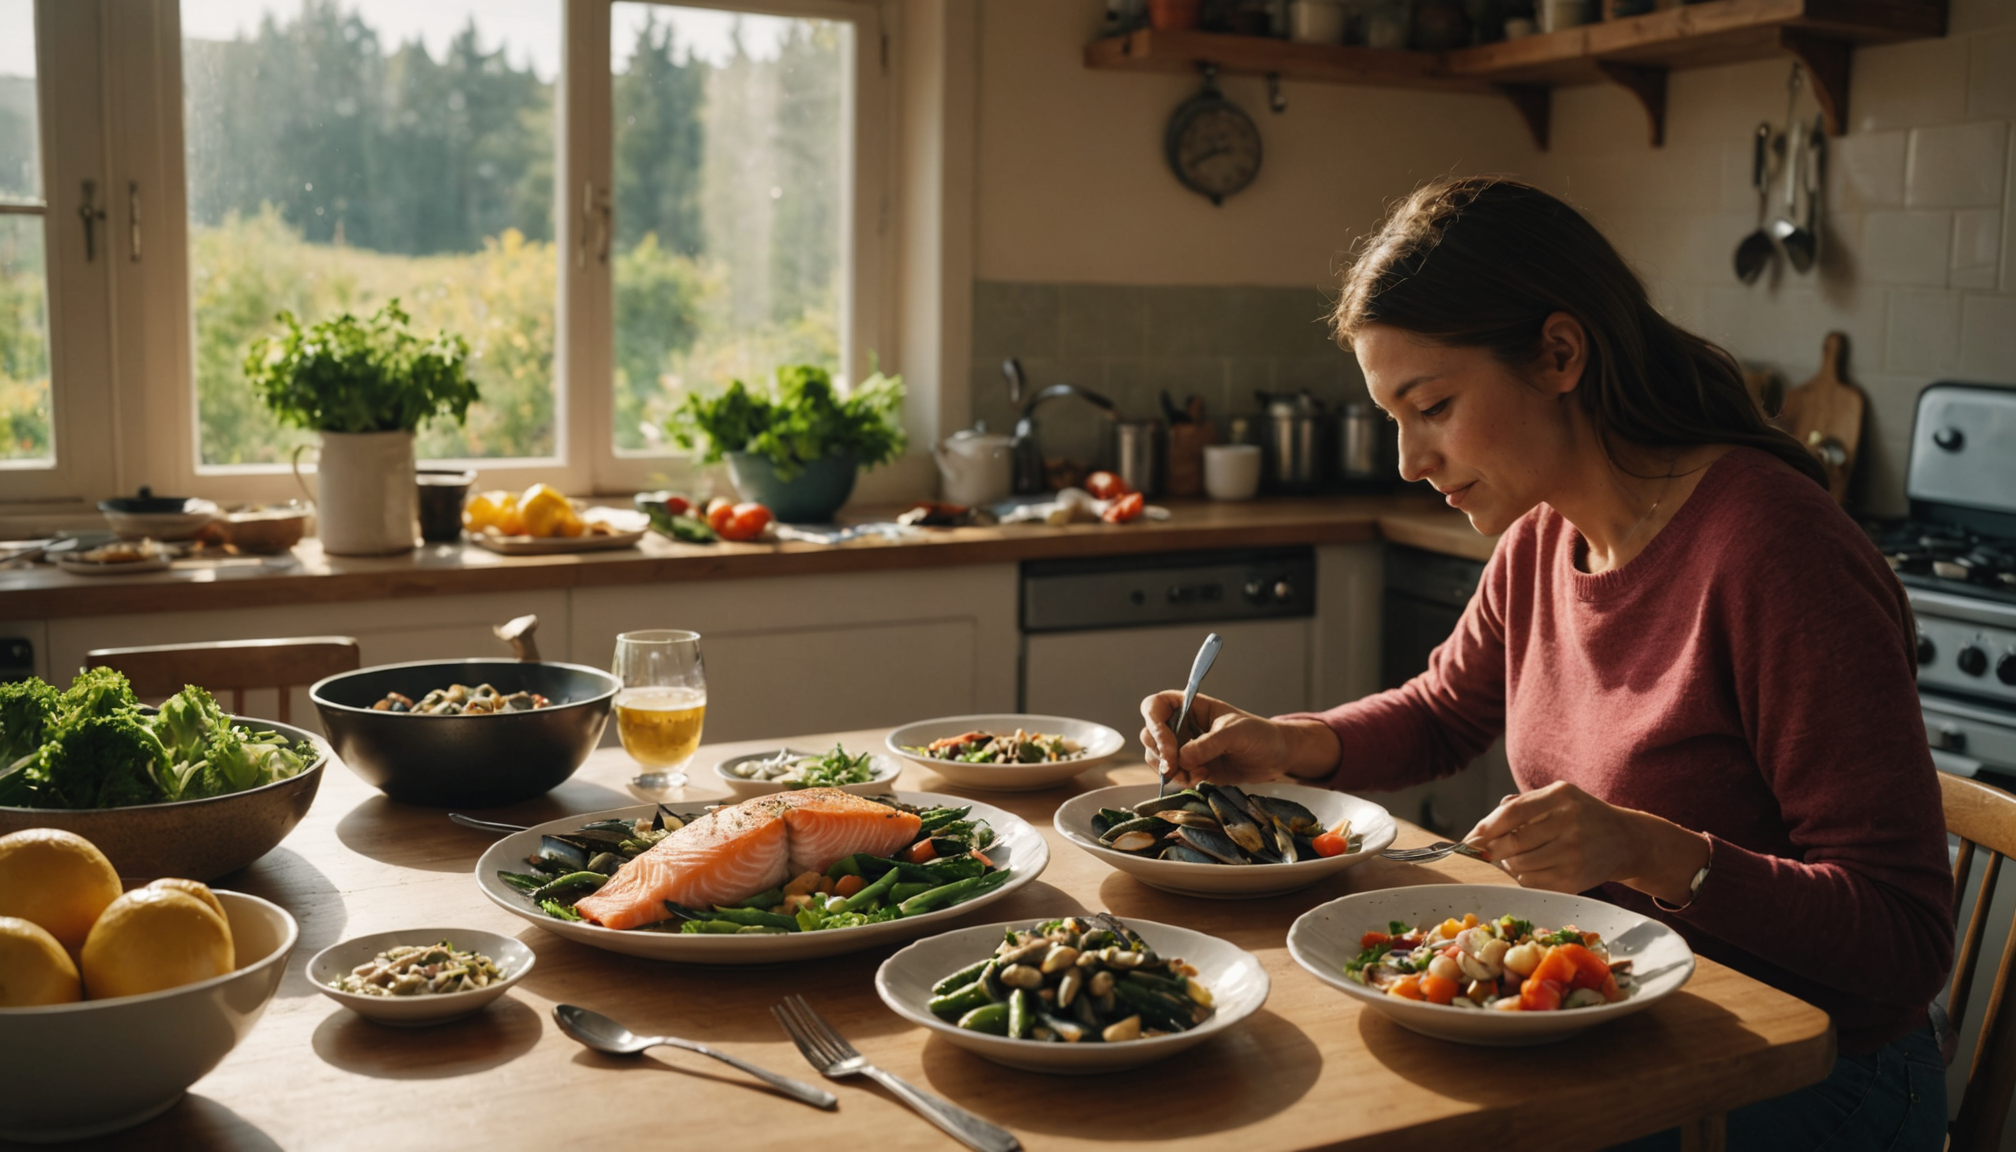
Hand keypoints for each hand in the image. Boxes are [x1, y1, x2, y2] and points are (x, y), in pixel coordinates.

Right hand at [1137, 691, 1336, 787]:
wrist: (1274, 758)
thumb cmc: (1258, 734)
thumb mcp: (1236, 733)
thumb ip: (1209, 743)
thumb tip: (1181, 758)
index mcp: (1189, 706)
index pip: (1154, 706)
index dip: (1154, 724)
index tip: (1167, 744)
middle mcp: (1180, 725)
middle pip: (1149, 735)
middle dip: (1161, 753)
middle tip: (1177, 767)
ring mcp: (1182, 747)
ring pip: (1155, 758)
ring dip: (1170, 770)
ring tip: (1198, 774)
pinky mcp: (1188, 768)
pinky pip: (1170, 775)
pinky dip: (1180, 780)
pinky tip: (1202, 778)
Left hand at [1464, 782, 1708, 902]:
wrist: (1625, 840)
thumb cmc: (1581, 815)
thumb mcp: (1557, 797)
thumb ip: (1520, 806)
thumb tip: (1480, 830)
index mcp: (1560, 797)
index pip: (1511, 814)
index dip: (1485, 829)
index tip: (1468, 840)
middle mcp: (1569, 823)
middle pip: (1513, 843)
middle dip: (1491, 851)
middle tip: (1483, 853)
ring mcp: (1574, 853)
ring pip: (1521, 865)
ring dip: (1508, 864)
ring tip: (1512, 857)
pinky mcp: (1575, 879)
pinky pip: (1534, 882)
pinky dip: (1523, 877)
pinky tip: (1530, 868)